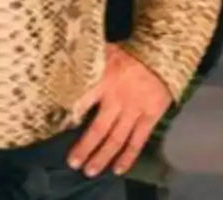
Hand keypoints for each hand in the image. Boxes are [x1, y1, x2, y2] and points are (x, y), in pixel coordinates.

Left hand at [67, 44, 171, 176]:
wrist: (163, 53)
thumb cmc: (131, 53)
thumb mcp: (105, 51)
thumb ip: (88, 61)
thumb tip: (65, 60)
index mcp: (104, 81)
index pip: (82, 102)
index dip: (69, 117)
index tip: (58, 130)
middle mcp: (117, 100)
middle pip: (98, 129)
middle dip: (85, 147)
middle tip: (73, 163)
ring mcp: (134, 110)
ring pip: (116, 139)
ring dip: (102, 156)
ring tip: (90, 171)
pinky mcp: (150, 116)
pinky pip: (138, 140)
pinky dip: (128, 156)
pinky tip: (118, 169)